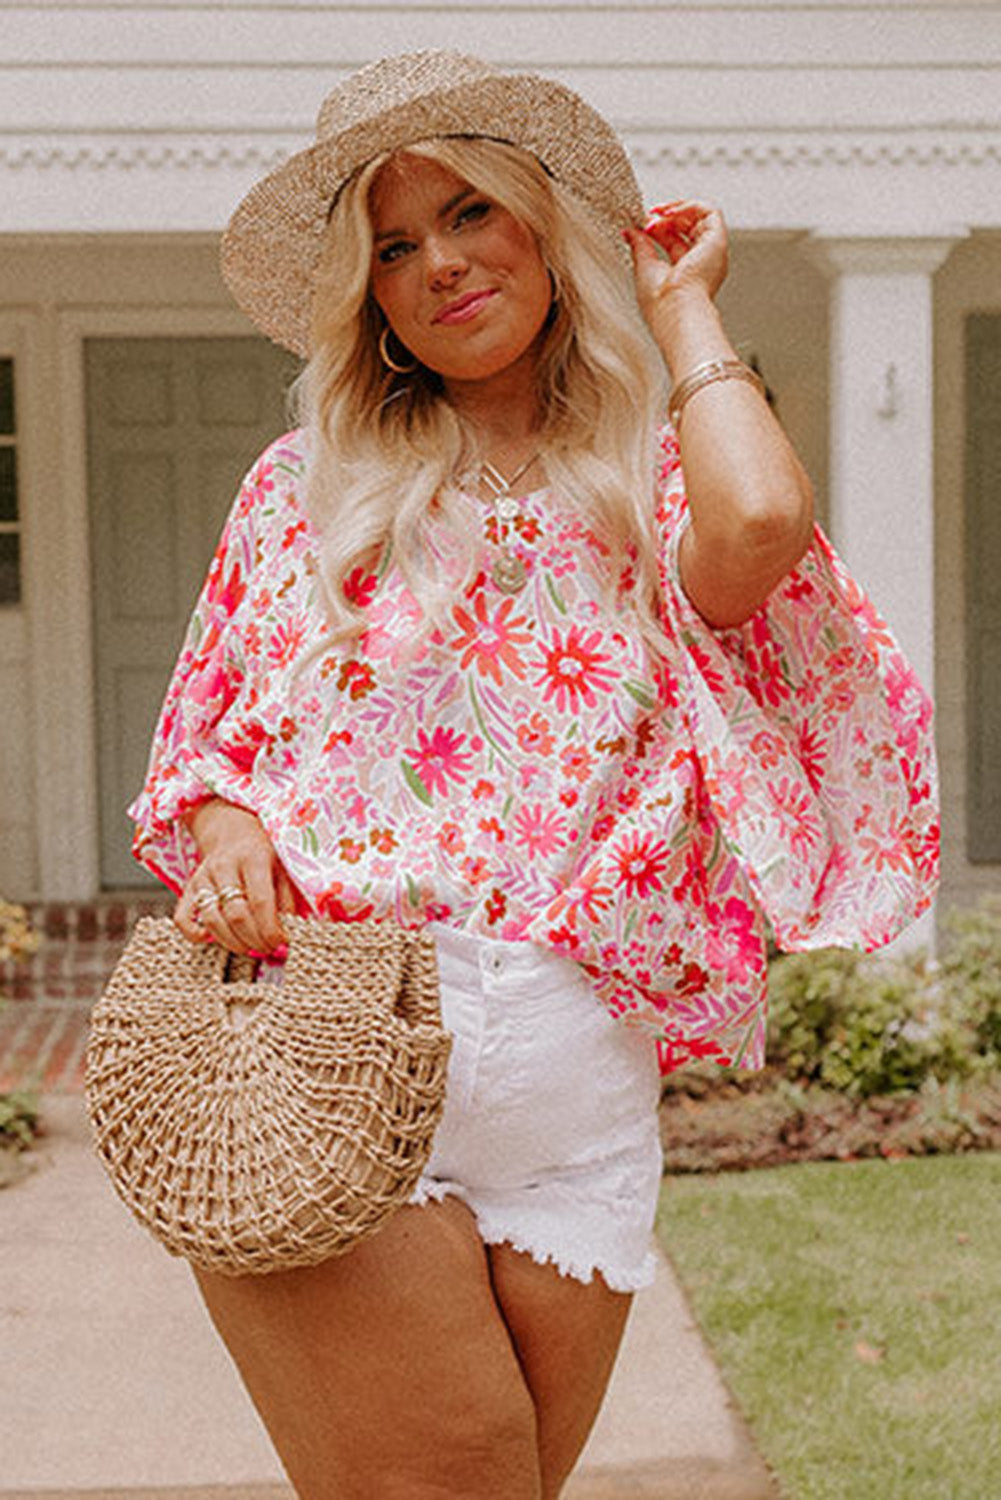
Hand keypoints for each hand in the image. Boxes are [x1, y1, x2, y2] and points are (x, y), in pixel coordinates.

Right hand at [174, 800, 296, 954]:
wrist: (232, 832)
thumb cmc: (262, 855)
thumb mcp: (282, 869)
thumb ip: (286, 901)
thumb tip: (288, 935)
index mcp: (253, 859)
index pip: (260, 901)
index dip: (270, 929)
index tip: (281, 943)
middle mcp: (224, 867)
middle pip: (236, 915)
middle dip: (255, 940)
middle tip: (268, 950)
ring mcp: (202, 878)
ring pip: (212, 920)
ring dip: (233, 943)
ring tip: (250, 948)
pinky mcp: (188, 889)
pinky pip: (182, 919)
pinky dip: (195, 935)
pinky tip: (215, 939)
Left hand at [623, 200, 728, 326]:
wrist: (674, 308)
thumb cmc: (660, 301)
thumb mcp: (644, 266)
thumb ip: (639, 245)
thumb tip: (629, 232)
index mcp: (685, 273)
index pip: (675, 241)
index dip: (659, 228)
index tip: (643, 224)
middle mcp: (701, 263)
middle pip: (688, 228)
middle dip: (668, 217)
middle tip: (650, 217)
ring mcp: (711, 252)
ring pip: (702, 217)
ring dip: (678, 209)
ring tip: (660, 212)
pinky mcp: (718, 242)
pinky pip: (710, 213)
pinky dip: (690, 206)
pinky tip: (671, 212)